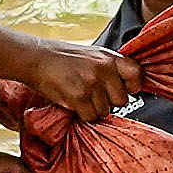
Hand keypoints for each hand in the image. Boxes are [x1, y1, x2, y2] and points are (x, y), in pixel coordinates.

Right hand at [25, 41, 140, 121]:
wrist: (36, 58)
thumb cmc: (63, 58)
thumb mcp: (92, 56)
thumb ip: (109, 69)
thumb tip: (125, 88)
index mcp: (109, 57)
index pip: (136, 74)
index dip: (132, 86)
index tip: (124, 89)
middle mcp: (104, 69)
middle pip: (122, 100)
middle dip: (108, 102)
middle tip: (93, 95)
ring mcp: (91, 83)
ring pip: (105, 111)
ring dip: (93, 109)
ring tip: (80, 96)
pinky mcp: (78, 96)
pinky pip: (90, 117)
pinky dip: (82, 115)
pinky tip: (73, 103)